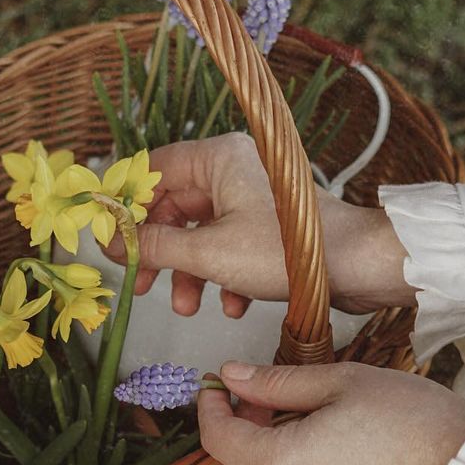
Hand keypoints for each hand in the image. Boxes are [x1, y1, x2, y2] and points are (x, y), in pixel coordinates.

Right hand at [125, 133, 414, 316]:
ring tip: (188, 305)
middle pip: (174, 207)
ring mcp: (252, 199)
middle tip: (142, 282)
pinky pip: (228, 247)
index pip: (153, 171)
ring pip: (200, 233)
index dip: (128, 206)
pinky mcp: (267, 228)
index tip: (110, 237)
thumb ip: (155, 246)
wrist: (354, 267)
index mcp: (218, 158)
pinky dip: (222, 277)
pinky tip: (231, 305)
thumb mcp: (208, 253)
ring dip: (189, 273)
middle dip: (159, 252)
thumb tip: (115, 243)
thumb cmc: (289, 251)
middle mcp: (235, 170)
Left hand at [197, 360, 464, 464]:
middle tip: (261, 400)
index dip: (211, 408)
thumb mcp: (341, 382)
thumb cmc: (415, 419)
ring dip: (263, 461)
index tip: (217, 386)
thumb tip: (233, 376)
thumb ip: (277, 382)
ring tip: (296, 424)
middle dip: (237, 433)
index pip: (220, 439)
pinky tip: (323, 454)